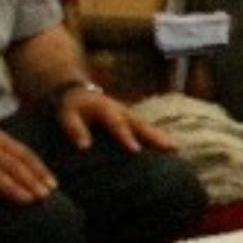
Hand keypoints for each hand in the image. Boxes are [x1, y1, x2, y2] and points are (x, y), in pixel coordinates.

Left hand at [55, 85, 171, 154]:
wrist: (79, 91)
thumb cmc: (72, 106)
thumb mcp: (67, 115)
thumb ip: (75, 129)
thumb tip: (84, 147)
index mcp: (107, 110)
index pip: (118, 125)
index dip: (127, 137)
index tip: (136, 150)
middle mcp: (123, 112)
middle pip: (142, 125)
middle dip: (156, 137)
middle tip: (171, 148)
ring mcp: (129, 115)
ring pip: (148, 127)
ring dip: (162, 137)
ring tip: (176, 149)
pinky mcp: (131, 120)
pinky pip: (147, 129)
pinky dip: (158, 137)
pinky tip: (168, 148)